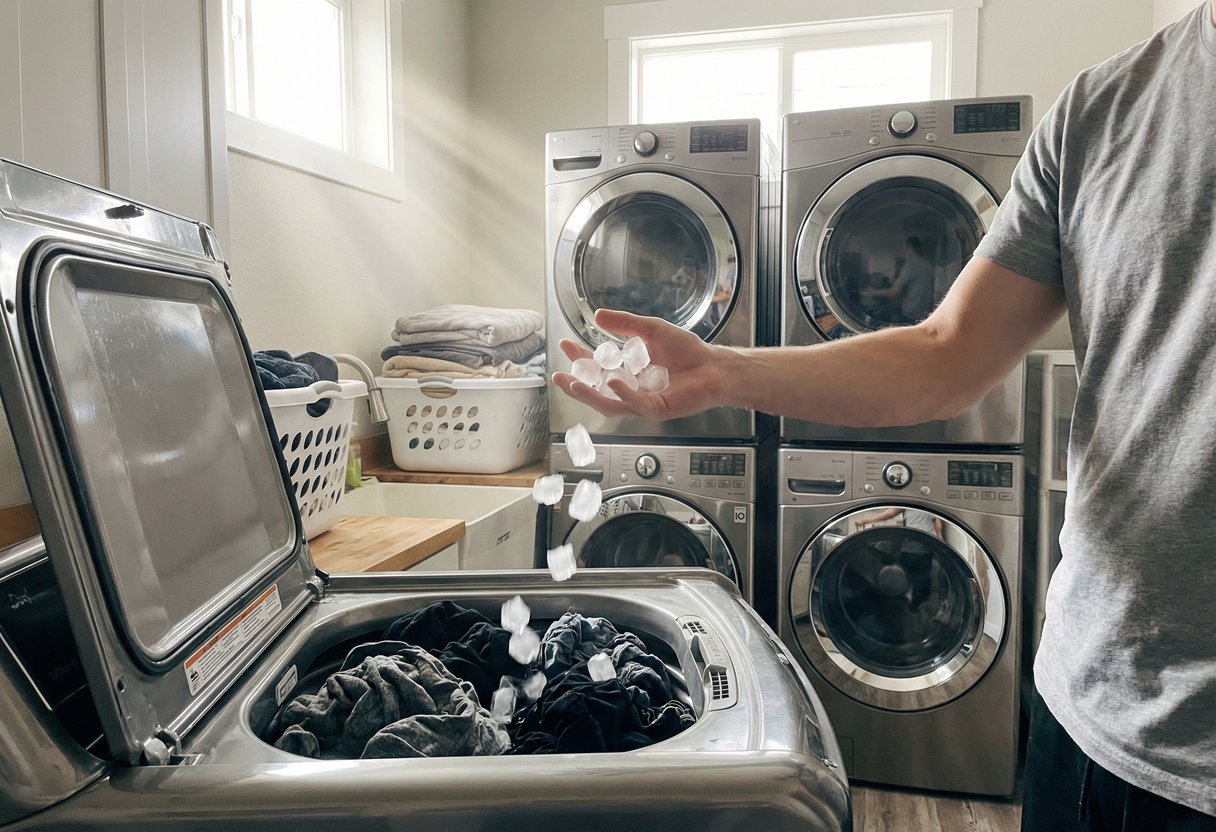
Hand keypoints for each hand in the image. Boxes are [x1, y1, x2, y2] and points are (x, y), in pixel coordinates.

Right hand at [551, 309, 728, 420]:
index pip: (597, 366)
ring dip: (590, 395)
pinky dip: (623, 394)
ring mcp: (643, 401)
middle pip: (597, 390)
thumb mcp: (650, 330)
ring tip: (574, 384)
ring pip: (610, 404)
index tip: (565, 344)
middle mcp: (632, 388)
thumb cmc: (688, 352)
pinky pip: (635, 404)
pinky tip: (612, 382)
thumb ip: (625, 324)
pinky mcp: (656, 409)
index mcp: (628, 371)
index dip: (580, 357)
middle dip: (576, 383)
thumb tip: (599, 315)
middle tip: (558, 375)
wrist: (714, 366)